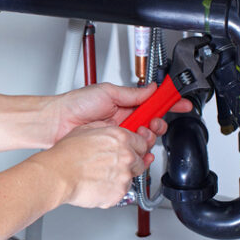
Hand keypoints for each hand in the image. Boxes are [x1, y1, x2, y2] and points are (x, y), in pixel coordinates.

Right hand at [27, 121, 153, 208]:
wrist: (58, 175)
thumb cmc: (66, 154)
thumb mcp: (86, 129)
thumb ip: (105, 129)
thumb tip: (111, 129)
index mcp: (121, 138)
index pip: (143, 142)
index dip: (137, 147)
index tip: (133, 150)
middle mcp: (126, 156)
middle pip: (141, 160)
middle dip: (130, 162)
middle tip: (113, 164)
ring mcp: (124, 176)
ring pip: (132, 177)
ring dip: (121, 177)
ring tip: (101, 175)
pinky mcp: (119, 193)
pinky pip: (121, 192)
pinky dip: (112, 190)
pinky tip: (98, 184)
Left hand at [47, 83, 191, 144]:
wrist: (57, 123)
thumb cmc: (75, 104)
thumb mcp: (107, 92)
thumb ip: (132, 93)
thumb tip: (152, 88)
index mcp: (125, 103)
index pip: (152, 103)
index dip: (169, 103)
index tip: (181, 102)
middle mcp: (124, 119)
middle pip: (153, 123)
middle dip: (159, 123)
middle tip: (152, 123)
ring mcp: (120, 135)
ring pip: (145, 139)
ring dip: (148, 137)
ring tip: (138, 133)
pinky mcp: (114, 148)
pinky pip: (133, 152)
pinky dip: (140, 152)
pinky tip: (138, 149)